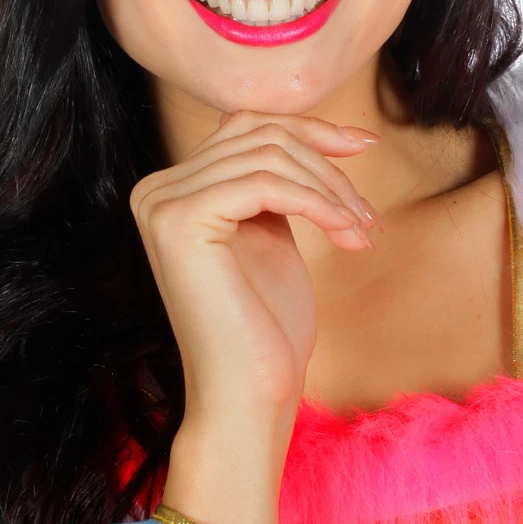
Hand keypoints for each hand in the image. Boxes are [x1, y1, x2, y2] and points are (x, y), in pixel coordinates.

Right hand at [131, 112, 376, 523]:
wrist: (249, 395)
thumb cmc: (267, 328)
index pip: (246, 128)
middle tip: (367, 213)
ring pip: (269, 154)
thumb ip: (272, 182)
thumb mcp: (271, 234)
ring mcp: (161, 202)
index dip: (311, 129)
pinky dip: (318, 202)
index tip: (365, 144)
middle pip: (259, 132)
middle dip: (326, 162)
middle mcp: (155, 190)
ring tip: (362, 231)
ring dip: (331, 189)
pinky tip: (347, 236)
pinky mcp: (181, 219)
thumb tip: (309, 129)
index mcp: (171, 190)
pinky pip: (268, 182)